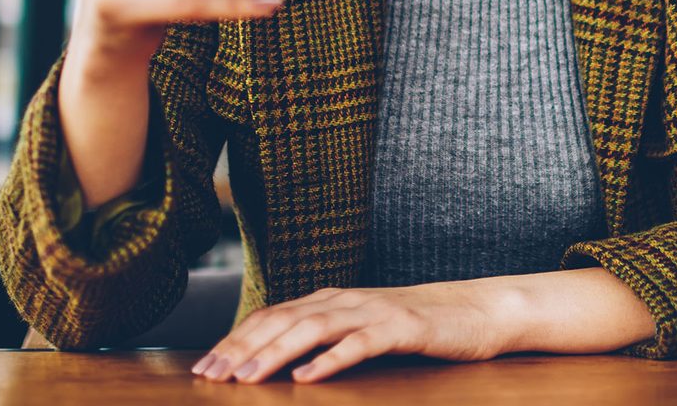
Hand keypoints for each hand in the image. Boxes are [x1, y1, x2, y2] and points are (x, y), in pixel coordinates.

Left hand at [190, 281, 511, 383]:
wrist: (473, 310)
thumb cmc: (411, 327)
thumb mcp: (360, 329)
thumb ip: (323, 337)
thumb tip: (275, 362)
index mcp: (332, 300)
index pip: (273, 315)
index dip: (236, 339)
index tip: (202, 368)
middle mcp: (346, 299)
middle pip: (285, 318)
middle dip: (243, 346)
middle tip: (209, 375)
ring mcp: (374, 311)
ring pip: (315, 327)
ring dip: (276, 352)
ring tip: (246, 377)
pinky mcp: (401, 328)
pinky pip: (361, 343)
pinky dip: (331, 359)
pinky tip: (309, 377)